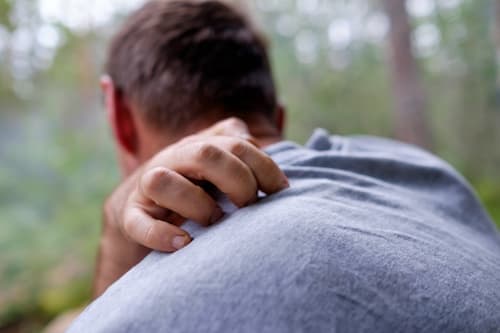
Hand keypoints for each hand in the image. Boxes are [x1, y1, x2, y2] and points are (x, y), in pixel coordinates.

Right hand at [94, 118, 287, 295]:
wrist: (144, 207)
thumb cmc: (193, 186)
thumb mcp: (216, 164)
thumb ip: (236, 146)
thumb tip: (253, 140)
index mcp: (199, 145)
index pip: (237, 143)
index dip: (264, 166)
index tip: (280, 191)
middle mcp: (173, 159)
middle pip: (205, 154)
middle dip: (237, 180)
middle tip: (248, 204)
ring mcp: (148, 187)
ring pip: (162, 181)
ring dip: (197, 204)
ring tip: (214, 221)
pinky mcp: (132, 216)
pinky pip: (139, 223)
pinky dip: (161, 234)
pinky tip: (184, 243)